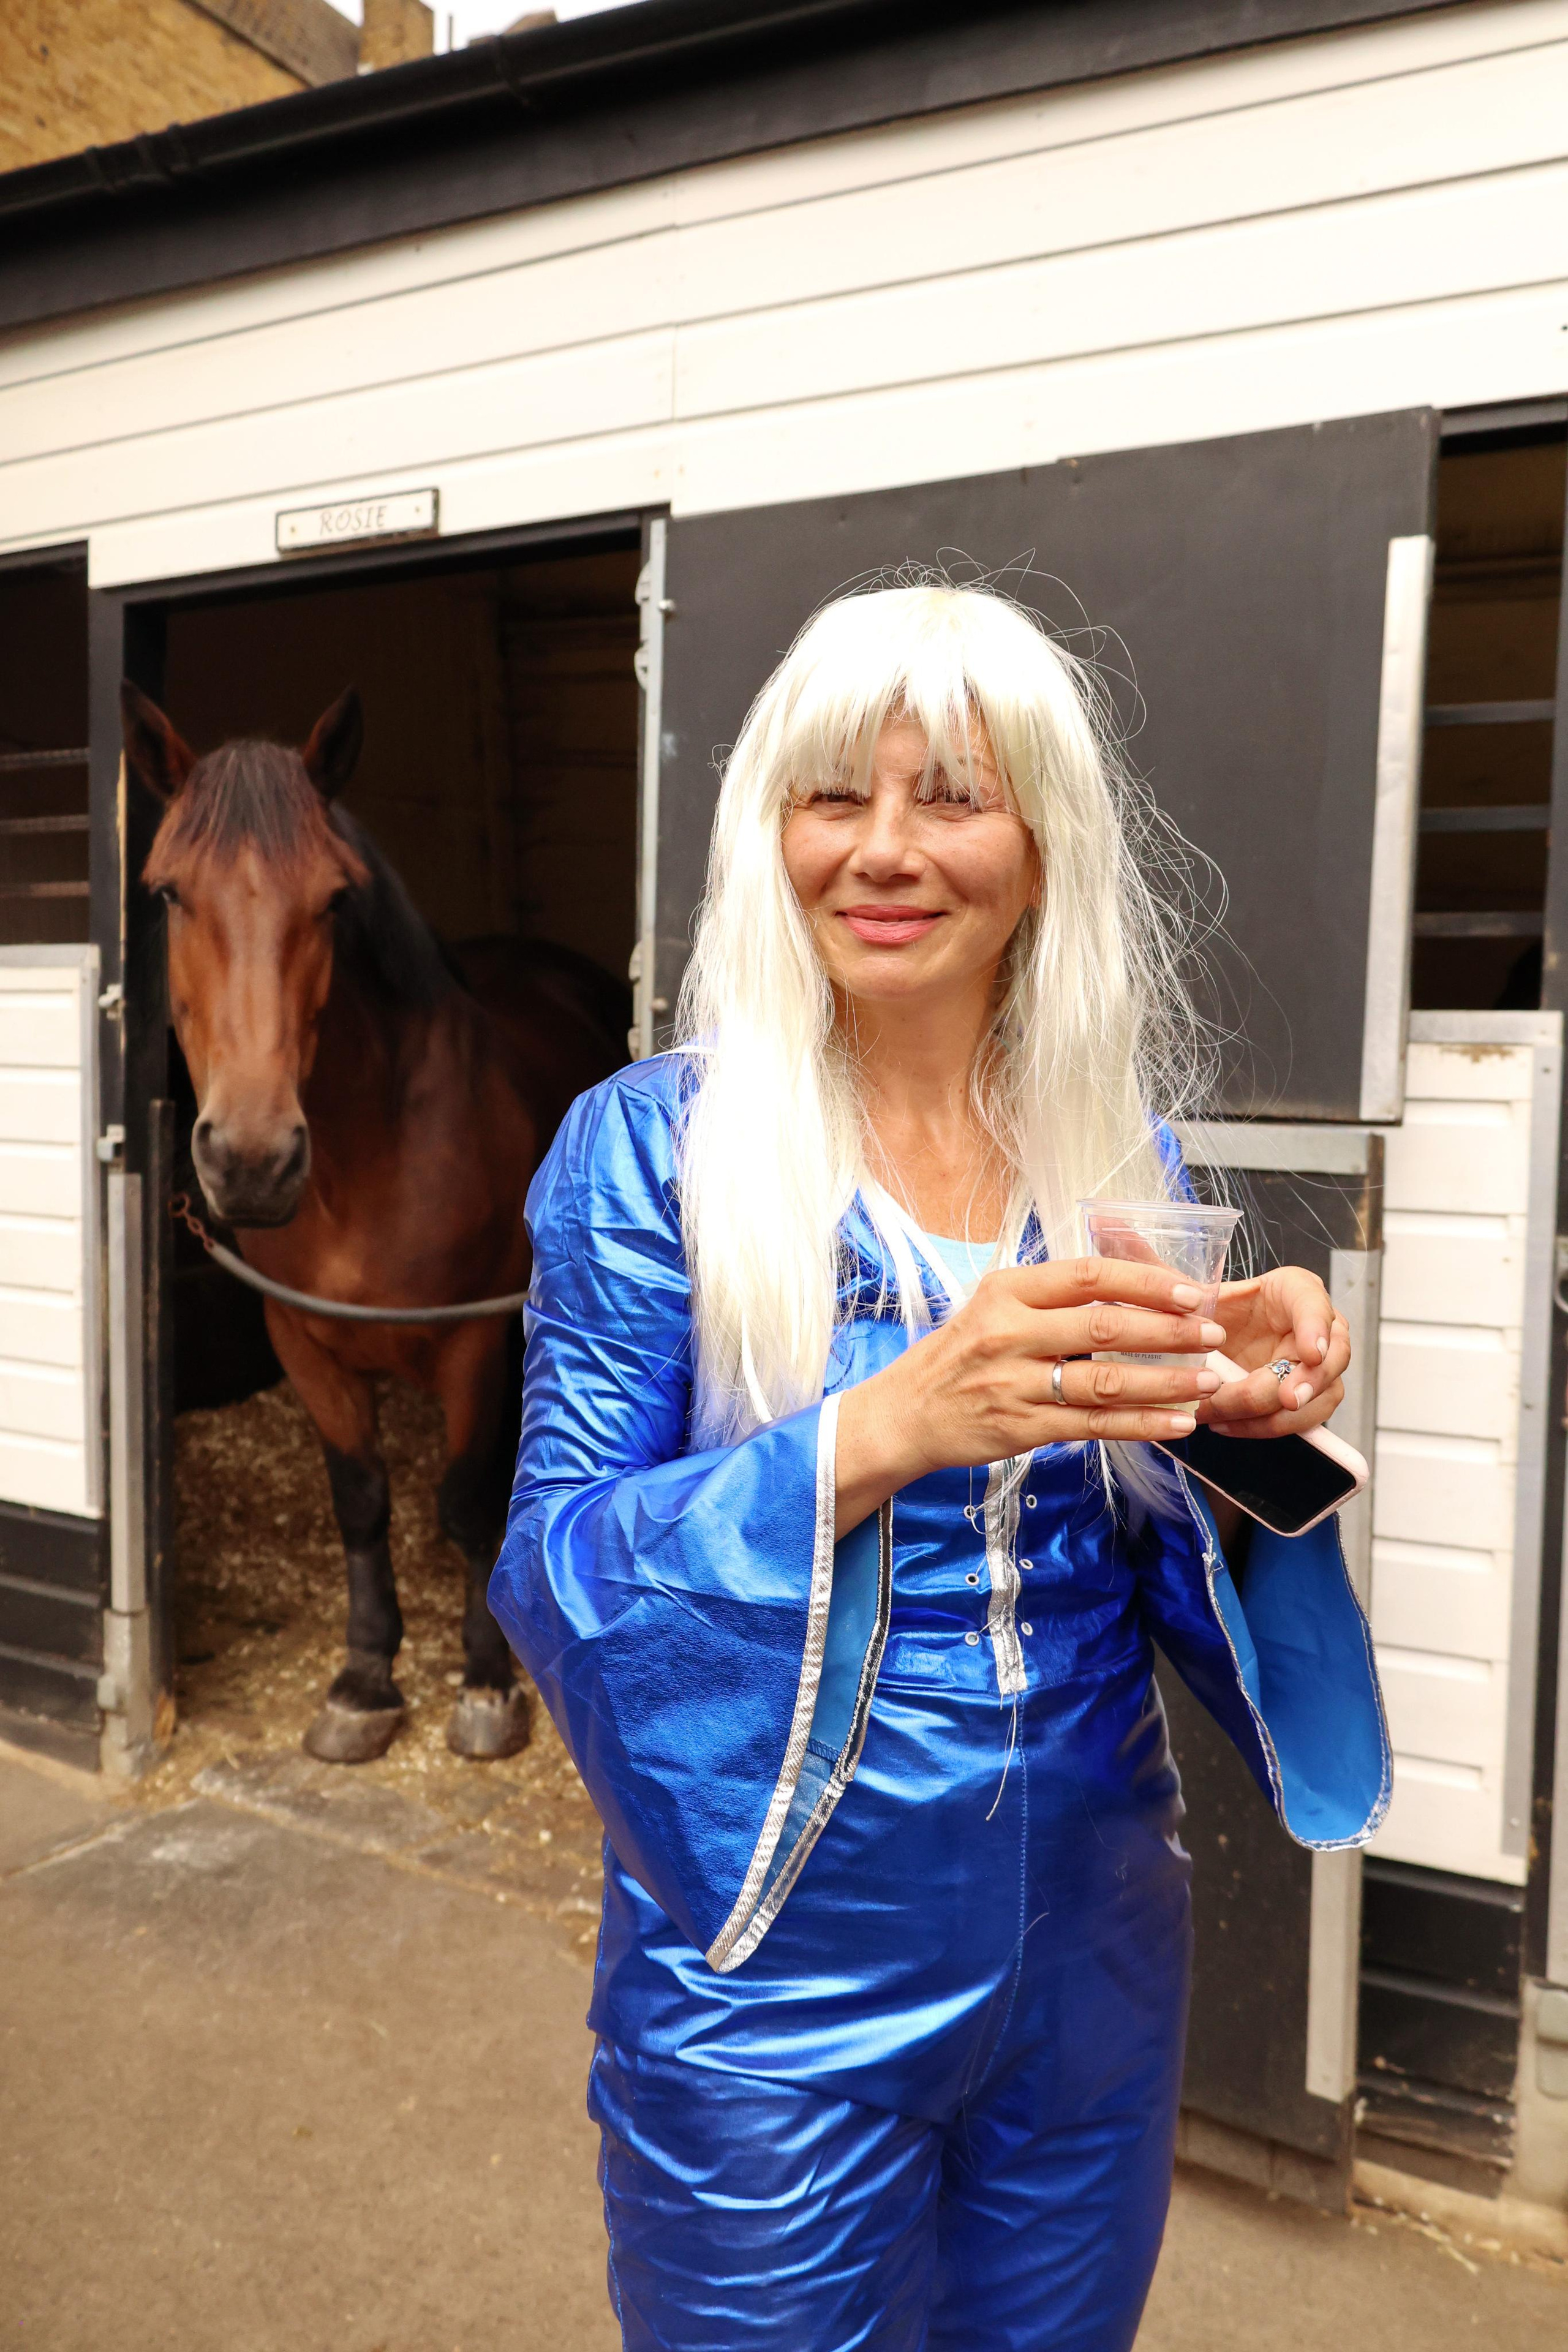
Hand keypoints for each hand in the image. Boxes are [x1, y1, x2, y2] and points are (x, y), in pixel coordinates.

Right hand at [834, 1257, 1225, 1536]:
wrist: (905, 1413)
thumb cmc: (958, 1356)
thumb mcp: (993, 1306)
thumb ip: (1051, 1295)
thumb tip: (1126, 1281)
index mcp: (1007, 1292)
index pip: (1088, 1276)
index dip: (1146, 1281)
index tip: (1191, 1290)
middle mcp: (1009, 1333)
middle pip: (1104, 1327)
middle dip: (1168, 1330)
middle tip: (1213, 1331)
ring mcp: (1015, 1384)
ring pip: (1104, 1381)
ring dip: (1164, 1380)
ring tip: (1208, 1379)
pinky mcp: (1022, 1428)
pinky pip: (1093, 1426)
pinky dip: (1140, 1425)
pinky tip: (1177, 1423)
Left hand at [1200, 1267, 1349, 1440]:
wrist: (1230, 1335)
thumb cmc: (1228, 1310)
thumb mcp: (1212, 1296)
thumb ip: (1195, 1295)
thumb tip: (1171, 1292)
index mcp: (1297, 1292)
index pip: (1316, 1305)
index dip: (1316, 1330)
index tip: (1310, 1353)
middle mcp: (1321, 1329)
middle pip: (1329, 1359)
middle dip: (1307, 1383)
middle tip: (1285, 1399)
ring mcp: (1322, 1366)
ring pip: (1321, 1397)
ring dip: (1278, 1414)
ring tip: (1229, 1417)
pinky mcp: (1312, 1398)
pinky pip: (1303, 1421)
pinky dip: (1266, 1427)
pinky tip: (1230, 1425)